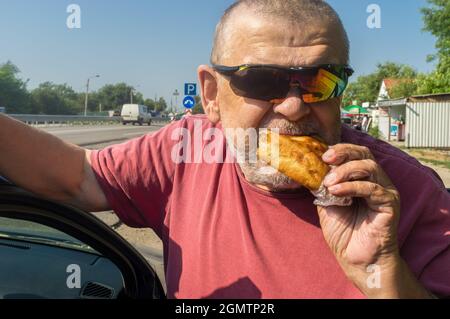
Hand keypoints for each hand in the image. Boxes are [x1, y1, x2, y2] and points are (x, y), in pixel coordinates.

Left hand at [317, 144, 401, 295]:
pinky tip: (336, 192)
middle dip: (344, 153)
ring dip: (345, 171)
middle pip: (365, 154)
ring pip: (370, 167)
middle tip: (327, 159)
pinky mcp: (390, 203)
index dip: (339, 150)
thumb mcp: (326, 203)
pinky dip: (351, 187)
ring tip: (329, 183)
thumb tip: (309, 167)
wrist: (355, 259)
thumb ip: (323, 185)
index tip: (321, 155)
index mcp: (362, 179)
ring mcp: (385, 192)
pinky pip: (372, 188)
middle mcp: (376, 182)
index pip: (355, 155)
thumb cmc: (343, 233)